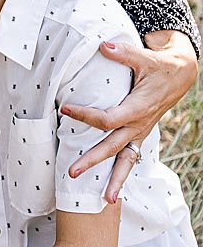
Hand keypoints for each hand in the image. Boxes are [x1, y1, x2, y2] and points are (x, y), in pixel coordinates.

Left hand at [62, 31, 197, 202]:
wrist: (180, 75)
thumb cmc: (159, 66)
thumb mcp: (144, 57)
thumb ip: (123, 53)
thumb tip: (103, 45)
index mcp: (138, 107)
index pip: (108, 118)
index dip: (86, 115)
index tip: (65, 109)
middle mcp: (139, 125)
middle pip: (113, 146)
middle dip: (93, 160)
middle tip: (72, 171)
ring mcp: (140, 133)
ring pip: (126, 160)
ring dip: (113, 178)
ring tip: (104, 200)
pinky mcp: (139, 135)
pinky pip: (130, 158)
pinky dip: (121, 174)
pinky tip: (112, 194)